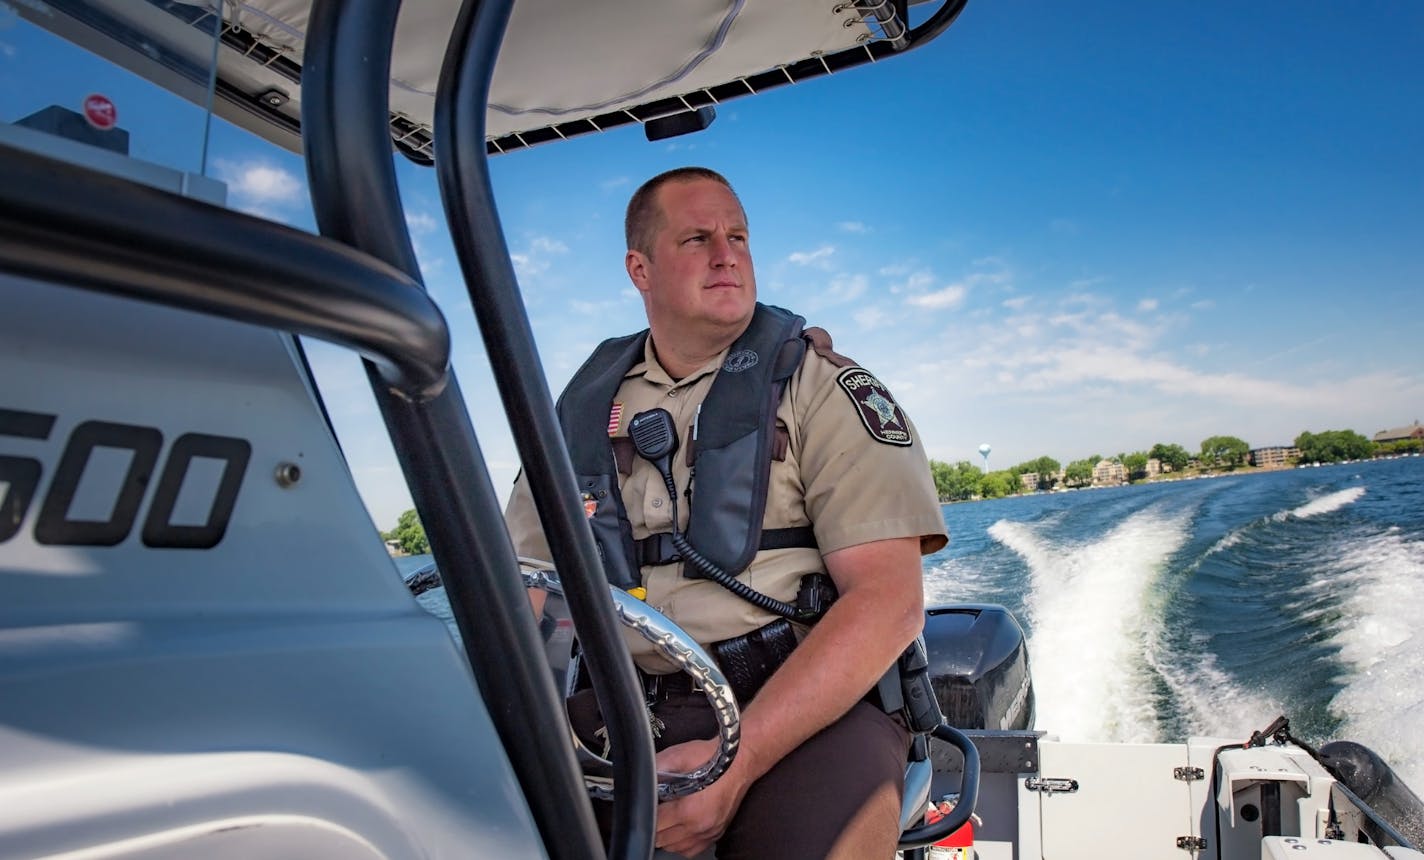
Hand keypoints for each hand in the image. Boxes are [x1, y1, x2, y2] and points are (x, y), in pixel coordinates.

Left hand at [655, 738, 750, 857]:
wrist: (741, 759)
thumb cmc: (713, 757)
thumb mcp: (678, 756)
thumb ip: (656, 769)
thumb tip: (641, 777)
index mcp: (688, 811)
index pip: (655, 824)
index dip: (646, 812)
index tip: (646, 803)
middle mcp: (700, 827)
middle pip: (663, 839)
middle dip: (655, 824)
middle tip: (656, 808)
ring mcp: (710, 832)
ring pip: (677, 848)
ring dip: (667, 836)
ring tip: (665, 818)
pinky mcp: (717, 832)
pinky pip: (692, 849)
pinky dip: (682, 843)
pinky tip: (679, 828)